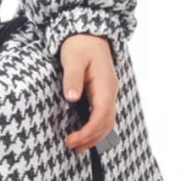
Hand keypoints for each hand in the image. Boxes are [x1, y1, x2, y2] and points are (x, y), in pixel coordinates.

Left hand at [60, 34, 117, 151]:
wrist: (88, 33)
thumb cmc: (80, 44)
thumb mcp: (72, 58)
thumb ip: (72, 77)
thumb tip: (71, 97)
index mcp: (105, 85)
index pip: (101, 115)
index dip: (89, 132)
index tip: (72, 140)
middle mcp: (109, 92)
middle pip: (106, 122)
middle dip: (91, 138)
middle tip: (72, 147)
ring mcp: (107, 93)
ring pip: (107, 121)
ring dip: (94, 136)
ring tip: (77, 147)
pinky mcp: (101, 93)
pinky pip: (102, 115)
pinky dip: (94, 127)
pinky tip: (83, 133)